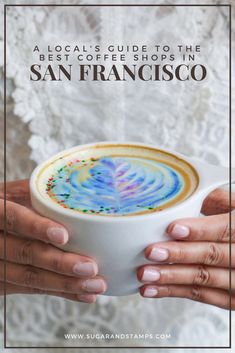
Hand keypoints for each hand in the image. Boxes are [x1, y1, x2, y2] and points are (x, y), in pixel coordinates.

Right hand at [0, 179, 106, 302]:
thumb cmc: (3, 206)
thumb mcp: (10, 194)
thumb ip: (34, 193)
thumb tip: (75, 187)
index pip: (11, 218)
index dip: (36, 227)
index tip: (63, 235)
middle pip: (23, 253)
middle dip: (59, 263)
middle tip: (90, 267)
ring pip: (28, 277)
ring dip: (64, 283)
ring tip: (94, 285)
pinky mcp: (2, 282)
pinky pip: (31, 289)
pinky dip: (60, 292)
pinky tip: (82, 293)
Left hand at [137, 188, 234, 308]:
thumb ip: (216, 199)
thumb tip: (185, 192)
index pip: (224, 229)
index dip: (199, 230)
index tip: (173, 229)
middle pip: (212, 255)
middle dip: (179, 255)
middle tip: (151, 252)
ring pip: (204, 279)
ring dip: (171, 278)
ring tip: (145, 274)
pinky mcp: (231, 298)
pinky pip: (202, 297)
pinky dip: (174, 292)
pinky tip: (152, 289)